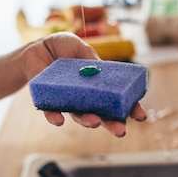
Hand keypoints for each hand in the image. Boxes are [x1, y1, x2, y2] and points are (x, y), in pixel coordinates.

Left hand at [22, 32, 146, 136]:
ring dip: (88, 121)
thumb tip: (101, 68)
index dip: (129, 107)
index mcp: (99, 84)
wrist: (37, 48)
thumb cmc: (62, 48)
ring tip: (95, 122)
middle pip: (102, 114)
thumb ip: (91, 58)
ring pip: (80, 116)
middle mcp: (86, 97)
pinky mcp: (48, 102)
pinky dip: (55, 117)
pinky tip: (59, 120)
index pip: (117, 99)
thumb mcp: (79, 46)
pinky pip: (52, 112)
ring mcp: (68, 101)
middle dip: (112, 124)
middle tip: (121, 130)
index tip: (141, 115)